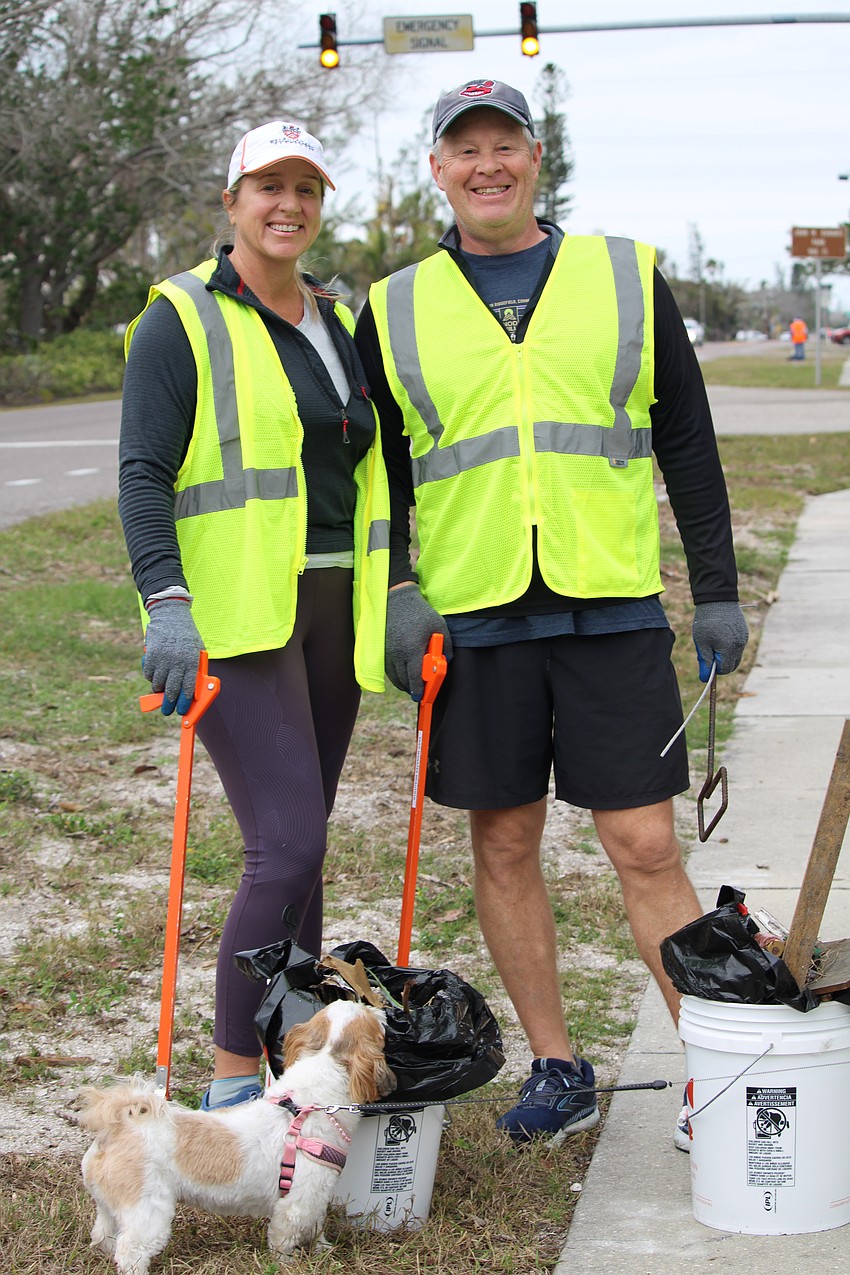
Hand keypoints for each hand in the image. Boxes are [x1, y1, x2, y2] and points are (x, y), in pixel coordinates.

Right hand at [142, 598, 203, 714]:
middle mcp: (177, 663)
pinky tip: (155, 672)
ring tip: (161, 687)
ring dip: (159, 688)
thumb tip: (190, 691)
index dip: (184, 703)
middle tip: (166, 711)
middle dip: (168, 704)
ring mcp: (162, 659)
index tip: (181, 711)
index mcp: (191, 662)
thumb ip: (194, 669)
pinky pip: (148, 674)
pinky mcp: (150, 656)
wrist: (171, 615)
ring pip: (158, 684)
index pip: (188, 689)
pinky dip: (151, 677)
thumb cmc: (186, 636)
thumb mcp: (196, 651)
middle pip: (171, 690)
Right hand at [385, 585, 451, 700]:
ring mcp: (387, 652)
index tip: (420, 697)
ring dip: (402, 684)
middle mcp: (397, 653)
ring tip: (410, 686)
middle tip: (418, 692)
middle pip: (402, 680)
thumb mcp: (438, 626)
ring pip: (393, 676)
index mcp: (412, 649)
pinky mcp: (382, 649)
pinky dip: (395, 675)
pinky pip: (388, 669)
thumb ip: (445, 645)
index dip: (418, 689)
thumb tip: (447, 660)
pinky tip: (402, 675)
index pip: (414, 676)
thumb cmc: (420, 613)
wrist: (396, 600)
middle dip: (410, 689)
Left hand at [692, 601, 747, 681]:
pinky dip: (729, 646)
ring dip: (724, 654)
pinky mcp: (744, 632)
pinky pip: (737, 645)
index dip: (714, 669)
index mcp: (730, 648)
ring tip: (712, 642)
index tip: (705, 661)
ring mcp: (744, 638)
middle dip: (720, 663)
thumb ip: (705, 661)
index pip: (725, 670)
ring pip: (735, 655)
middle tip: (707, 653)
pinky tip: (718, 635)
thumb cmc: (706, 621)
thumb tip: (705, 678)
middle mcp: (740, 645)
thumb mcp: (701, 642)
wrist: (716, 598)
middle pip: (732, 665)